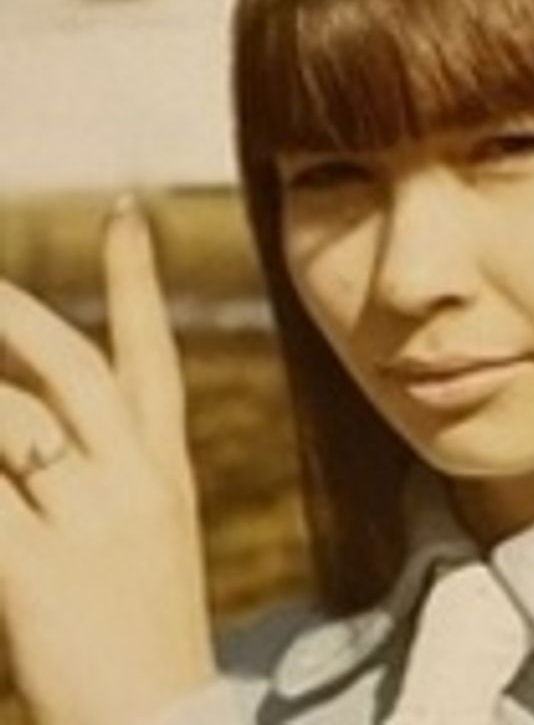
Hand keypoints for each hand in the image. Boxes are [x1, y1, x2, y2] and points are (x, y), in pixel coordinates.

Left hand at [0, 196, 215, 724]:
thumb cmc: (140, 631)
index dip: (139, 279)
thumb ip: (91, 472)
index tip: (128, 212)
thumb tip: (21, 421)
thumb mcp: (139, 538)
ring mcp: (97, 522)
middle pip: (80, 368)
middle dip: (20, 314)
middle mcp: (139, 480)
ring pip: (12, 420)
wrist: (162, 723)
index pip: (155, 355)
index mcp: (165, 470)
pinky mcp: (40, 570)